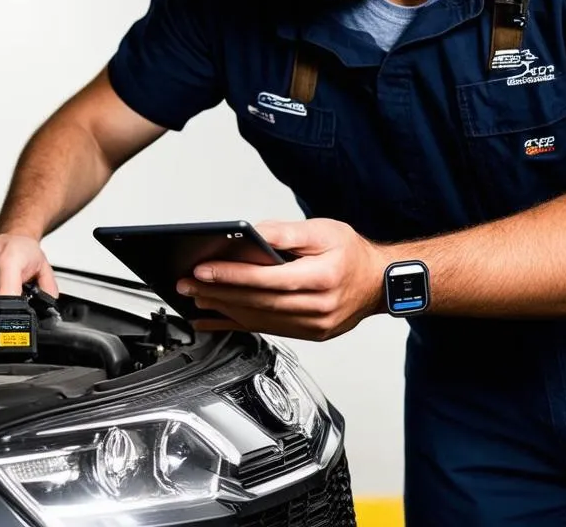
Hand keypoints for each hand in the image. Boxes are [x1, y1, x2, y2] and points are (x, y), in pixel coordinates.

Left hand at [175, 219, 386, 340]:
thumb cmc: (352, 254)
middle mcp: (318, 308)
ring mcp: (312, 326)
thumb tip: (250, 232)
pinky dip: (236, 324)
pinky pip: (266, 330)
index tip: (204, 268)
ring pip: (259, 319)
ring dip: (223, 309)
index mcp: (323, 278)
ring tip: (194, 297)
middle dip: (218, 292)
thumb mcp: (323, 230)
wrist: (378, 283)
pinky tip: (213, 320)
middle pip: (258, 302)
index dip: (233, 274)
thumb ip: (284, 233)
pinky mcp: (307, 335)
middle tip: (187, 283)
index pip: (268, 278)